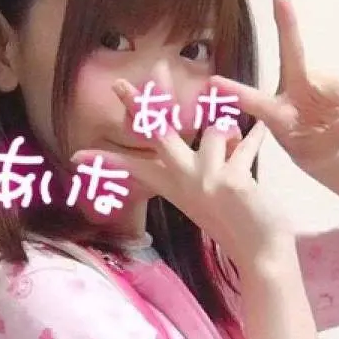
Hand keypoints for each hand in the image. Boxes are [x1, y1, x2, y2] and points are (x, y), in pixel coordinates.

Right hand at [71, 80, 289, 268]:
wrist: (259, 253)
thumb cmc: (236, 224)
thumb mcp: (209, 194)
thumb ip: (210, 160)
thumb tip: (223, 124)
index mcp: (175, 187)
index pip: (134, 169)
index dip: (106, 162)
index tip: (77, 158)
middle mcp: (184, 180)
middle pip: (157, 134)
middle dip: (139, 106)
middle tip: (120, 85)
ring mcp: (204, 178)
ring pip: (215, 129)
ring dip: (230, 133)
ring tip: (238, 149)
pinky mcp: (229, 179)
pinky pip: (245, 142)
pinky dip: (255, 138)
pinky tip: (261, 131)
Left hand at [208, 0, 338, 174]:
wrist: (331, 142)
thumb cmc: (311, 144)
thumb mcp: (315, 152)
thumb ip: (330, 137)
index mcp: (277, 111)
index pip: (254, 100)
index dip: (234, 92)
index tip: (212, 82)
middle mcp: (296, 86)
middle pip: (295, 54)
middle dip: (286, 23)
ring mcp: (319, 81)